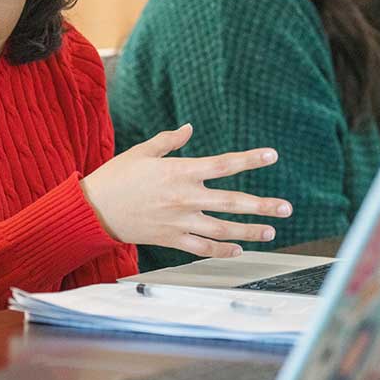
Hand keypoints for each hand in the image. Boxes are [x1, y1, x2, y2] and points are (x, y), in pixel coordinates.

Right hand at [80, 123, 292, 256]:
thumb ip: (168, 141)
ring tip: (271, 232)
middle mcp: (185, 197)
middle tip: (286, 208)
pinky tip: (238, 249)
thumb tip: (189, 128)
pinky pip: (202, 248)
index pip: (223, 164)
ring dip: (249, 232)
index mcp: (179, 171)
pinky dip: (222, 250)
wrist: (93, 209)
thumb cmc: (116, 176)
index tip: (272, 156)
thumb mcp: (142, 152)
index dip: (249, 159)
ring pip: (223, 229)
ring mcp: (179, 221)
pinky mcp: (171, 239)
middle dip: (262, 206)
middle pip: (232, 202)